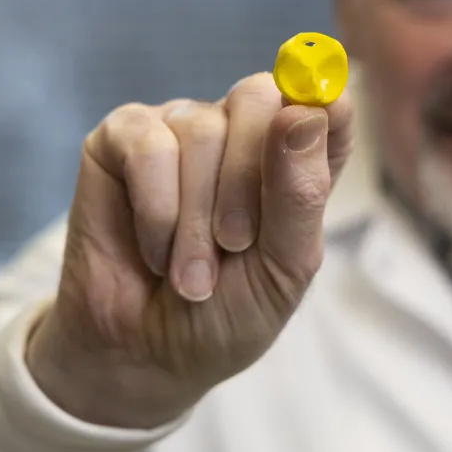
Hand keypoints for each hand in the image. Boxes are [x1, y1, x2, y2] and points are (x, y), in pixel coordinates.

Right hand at [25, 72, 353, 427]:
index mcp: (295, 159)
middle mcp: (241, 132)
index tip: (315, 120)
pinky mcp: (123, 139)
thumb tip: (303, 111)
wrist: (146, 355)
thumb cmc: (227, 313)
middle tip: (234, 245)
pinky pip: (147, 145)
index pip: (327, 100)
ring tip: (190, 274)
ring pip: (201, 129)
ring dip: (195, 218)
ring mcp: (181, 129)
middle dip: (245, 180)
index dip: (324, 99)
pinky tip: (153, 251)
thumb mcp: (283, 267)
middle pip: (258, 96)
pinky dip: (155, 210)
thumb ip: (301, 191)